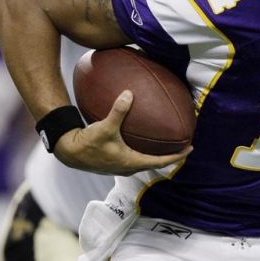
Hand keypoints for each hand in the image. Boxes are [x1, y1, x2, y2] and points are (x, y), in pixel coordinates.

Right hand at [54, 91, 191, 175]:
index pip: (161, 162)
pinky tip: (140, 138)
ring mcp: (121, 167)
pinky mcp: (113, 163)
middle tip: (182, 146)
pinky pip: (134, 157)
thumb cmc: (88, 143)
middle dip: (169, 155)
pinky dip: (143, 150)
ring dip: (156, 154)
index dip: (177, 156)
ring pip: (144, 161)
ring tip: (165, 143)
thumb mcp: (105, 126)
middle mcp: (128, 167)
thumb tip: (129, 93)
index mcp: (131, 162)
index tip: (190, 149)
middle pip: (155, 163)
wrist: (69, 152)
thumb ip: (118, 111)